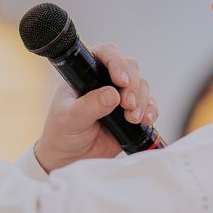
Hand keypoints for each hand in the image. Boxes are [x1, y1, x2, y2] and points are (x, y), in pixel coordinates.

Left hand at [33, 44, 158, 172]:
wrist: (69, 158)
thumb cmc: (62, 134)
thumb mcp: (69, 119)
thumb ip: (89, 106)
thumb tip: (111, 94)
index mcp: (86, 74)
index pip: (105, 54)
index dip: (116, 62)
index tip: (121, 80)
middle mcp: (105, 81)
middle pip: (129, 68)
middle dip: (132, 85)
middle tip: (126, 104)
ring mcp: (119, 97)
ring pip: (141, 86)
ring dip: (142, 100)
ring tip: (131, 118)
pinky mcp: (131, 113)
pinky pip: (149, 105)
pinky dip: (151, 111)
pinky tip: (144, 121)